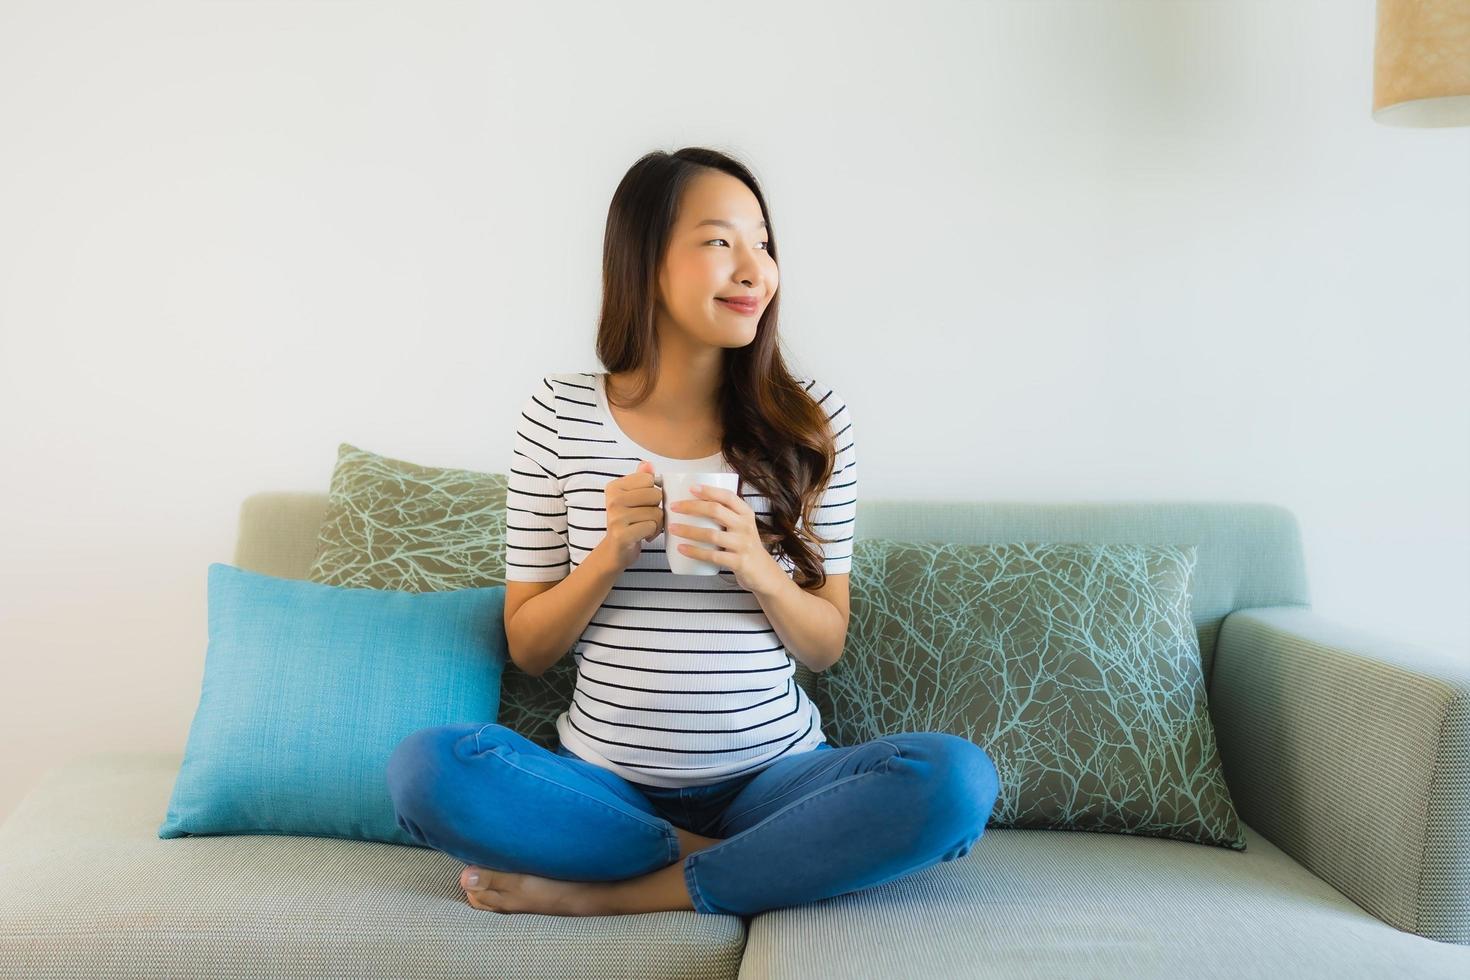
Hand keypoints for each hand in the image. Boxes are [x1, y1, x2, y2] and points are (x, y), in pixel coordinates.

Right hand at [598, 460, 665, 573]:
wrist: (616, 550)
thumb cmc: (629, 522)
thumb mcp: (633, 498)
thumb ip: (641, 479)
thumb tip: (648, 464)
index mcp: (614, 486)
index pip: (649, 479)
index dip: (653, 493)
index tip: (642, 504)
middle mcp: (612, 499)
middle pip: (655, 494)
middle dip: (657, 508)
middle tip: (645, 518)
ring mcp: (615, 517)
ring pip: (656, 512)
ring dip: (656, 523)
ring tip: (644, 528)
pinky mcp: (621, 534)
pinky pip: (652, 527)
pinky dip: (652, 533)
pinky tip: (642, 537)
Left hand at [667, 483, 786, 594]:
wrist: (764, 573)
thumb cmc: (745, 547)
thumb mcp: (741, 527)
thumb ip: (725, 515)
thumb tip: (692, 504)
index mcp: (746, 513)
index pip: (728, 496)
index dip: (709, 491)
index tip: (691, 488)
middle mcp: (745, 526)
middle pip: (716, 511)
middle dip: (691, 507)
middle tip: (673, 507)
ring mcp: (743, 544)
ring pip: (711, 534)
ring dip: (688, 530)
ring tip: (672, 528)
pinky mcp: (739, 562)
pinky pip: (713, 556)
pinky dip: (695, 552)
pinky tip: (681, 548)